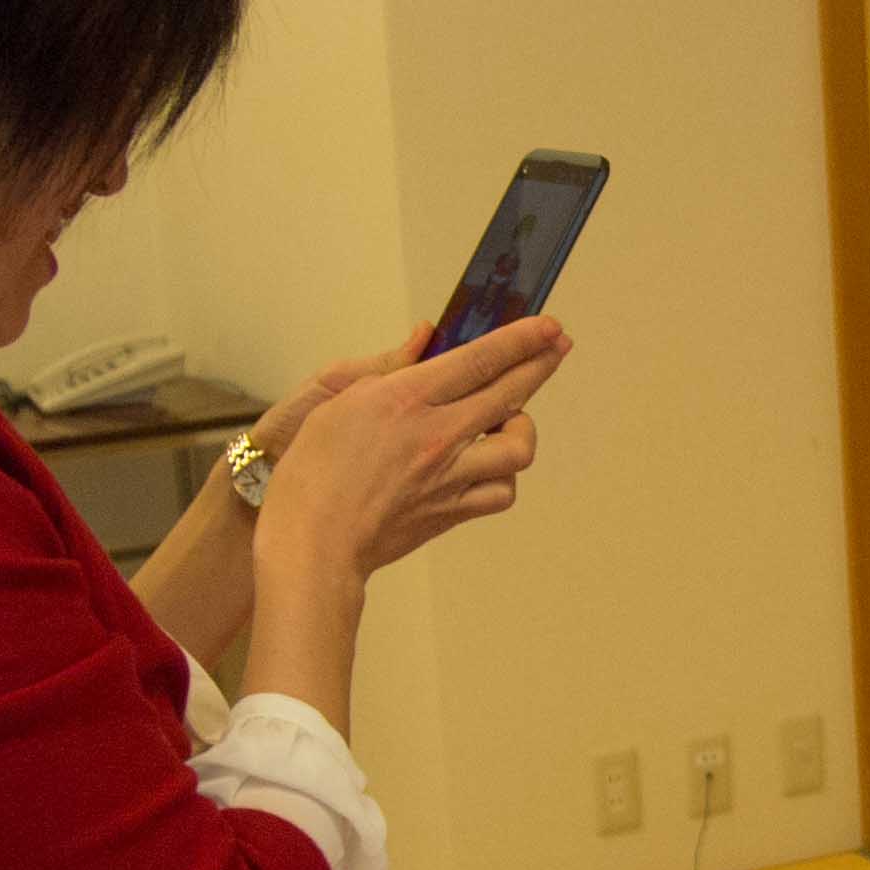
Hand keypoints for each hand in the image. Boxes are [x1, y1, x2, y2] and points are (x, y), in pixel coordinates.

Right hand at [256, 315, 565, 581]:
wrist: (314, 543)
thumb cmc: (312, 471)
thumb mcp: (338, 400)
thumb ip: (390, 368)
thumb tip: (426, 339)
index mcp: (407, 400)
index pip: (479, 359)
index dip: (520, 339)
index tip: (547, 326)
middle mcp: (438, 435)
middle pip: (510, 393)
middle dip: (541, 363)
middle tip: (557, 345)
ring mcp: (451, 477)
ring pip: (518, 447)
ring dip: (522, 428)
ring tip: (512, 419)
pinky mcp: (453, 511)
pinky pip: (501, 491)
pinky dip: (503, 476)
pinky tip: (491, 466)